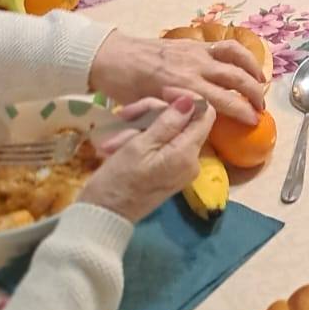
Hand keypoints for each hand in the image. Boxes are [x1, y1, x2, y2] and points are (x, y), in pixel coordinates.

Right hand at [79, 94, 213, 224]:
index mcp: (188, 153)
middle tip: (123, 116)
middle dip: (152, 113)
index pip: (205, 114)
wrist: (103, 217)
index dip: (187, 98)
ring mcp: (179, 167)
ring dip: (138, 127)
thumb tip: (191, 100)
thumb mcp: (140, 146)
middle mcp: (191, 160)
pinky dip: (139, 140)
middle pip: (182, 120)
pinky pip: (159, 146)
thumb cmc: (118, 181)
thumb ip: (168, 122)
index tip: (162, 92)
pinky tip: (116, 145)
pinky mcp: (166, 171)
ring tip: (113, 140)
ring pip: (166, 131)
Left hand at [88, 32, 264, 123]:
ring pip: (236, 57)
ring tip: (261, 83)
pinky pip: (225, 45)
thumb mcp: (146, 112)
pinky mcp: (195, 43)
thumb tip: (192, 134)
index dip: (242, 112)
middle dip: (253, 95)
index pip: (222, 101)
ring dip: (253, 70)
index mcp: (182, 88)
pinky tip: (247, 64)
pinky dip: (241, 54)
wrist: (113, 57)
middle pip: (236, 79)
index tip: (254, 123)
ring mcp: (197, 52)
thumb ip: (171, 120)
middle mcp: (195, 68)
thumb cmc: (125, 89)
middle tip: (260, 109)